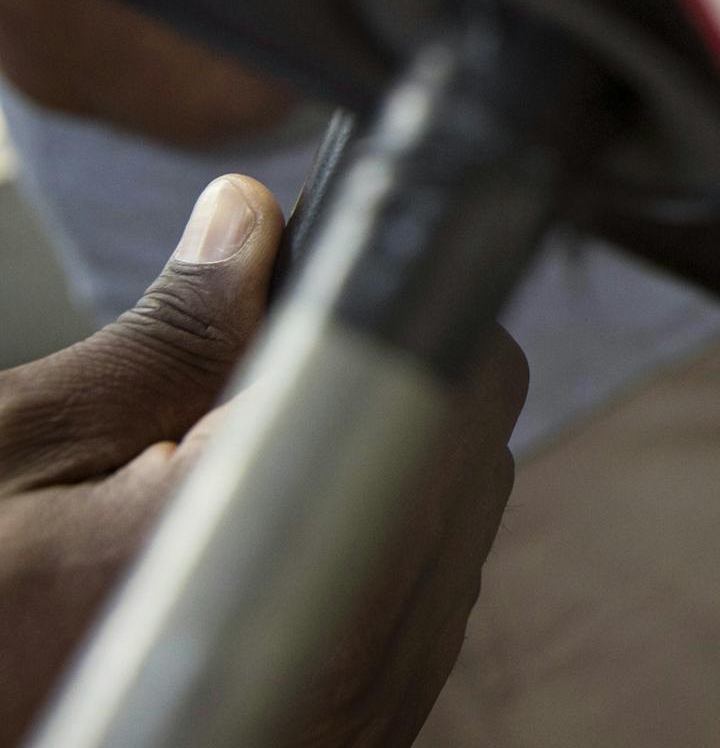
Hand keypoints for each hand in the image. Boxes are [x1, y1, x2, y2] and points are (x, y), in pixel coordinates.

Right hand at [0, 175, 527, 747]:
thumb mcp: (27, 451)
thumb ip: (169, 338)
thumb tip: (250, 224)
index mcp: (298, 562)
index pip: (467, 381)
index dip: (409, 313)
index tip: (328, 299)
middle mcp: (367, 656)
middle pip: (475, 451)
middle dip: (386, 392)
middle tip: (244, 396)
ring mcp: (376, 711)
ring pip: (458, 531)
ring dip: (375, 481)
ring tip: (230, 495)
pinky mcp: (366, 739)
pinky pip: (420, 614)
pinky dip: (360, 562)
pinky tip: (249, 561)